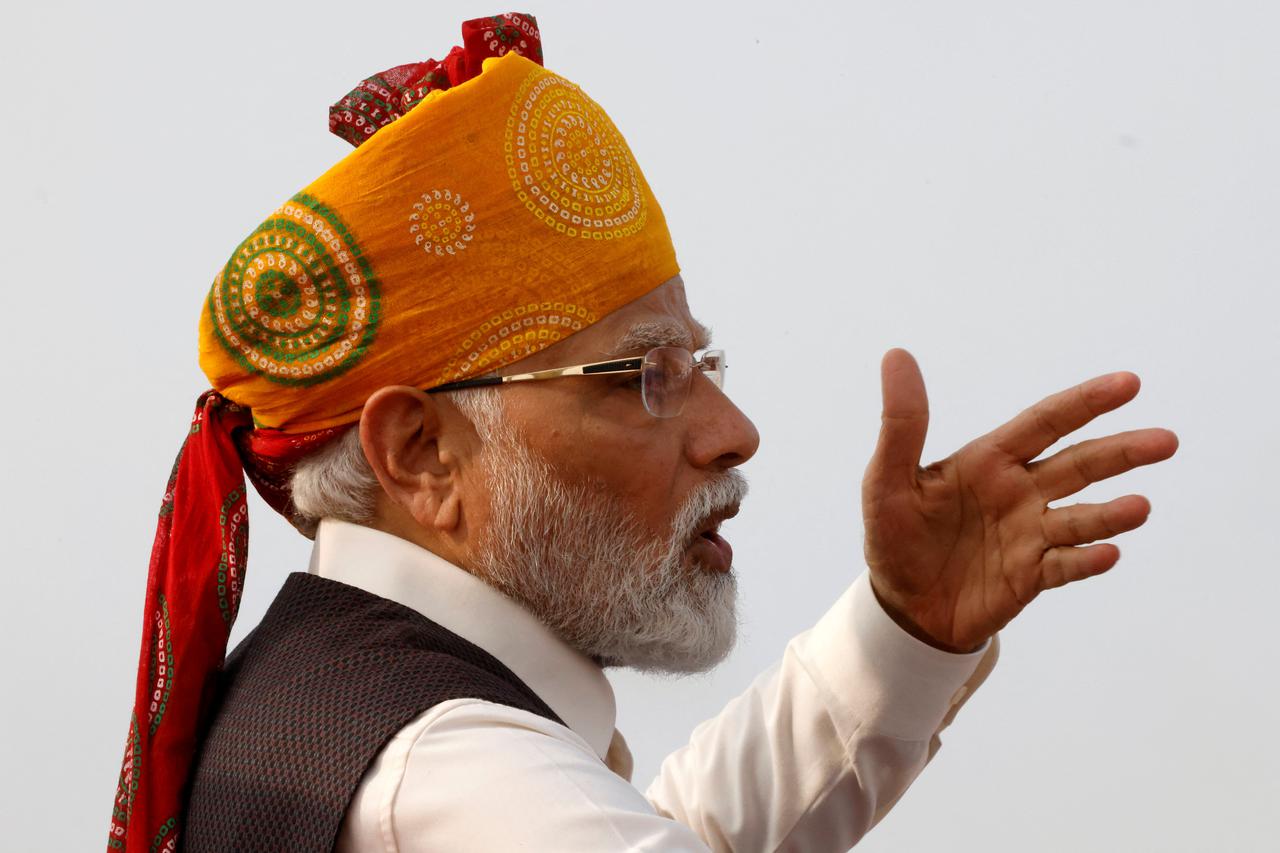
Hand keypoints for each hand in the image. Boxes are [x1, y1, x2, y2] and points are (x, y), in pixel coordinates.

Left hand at [861, 349, 1178, 652]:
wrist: (901, 606)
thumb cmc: (894, 535)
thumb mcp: (887, 479)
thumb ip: (902, 423)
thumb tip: (897, 355)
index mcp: (989, 461)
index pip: (1045, 422)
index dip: (1085, 402)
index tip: (1129, 383)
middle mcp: (1019, 493)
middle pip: (1079, 465)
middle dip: (1122, 453)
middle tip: (1167, 441)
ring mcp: (1029, 536)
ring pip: (1080, 519)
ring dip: (1111, 513)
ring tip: (1140, 507)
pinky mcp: (1030, 578)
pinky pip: (1064, 567)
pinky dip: (1085, 560)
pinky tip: (1107, 554)